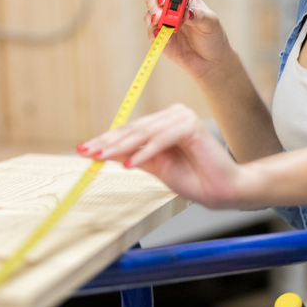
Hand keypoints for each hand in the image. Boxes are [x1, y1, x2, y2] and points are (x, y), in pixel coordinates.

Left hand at [75, 104, 259, 209]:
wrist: (222, 191)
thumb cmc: (193, 178)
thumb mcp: (154, 167)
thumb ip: (132, 156)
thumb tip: (102, 152)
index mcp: (164, 122)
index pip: (130, 130)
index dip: (106, 140)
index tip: (84, 150)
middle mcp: (173, 115)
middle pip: (134, 129)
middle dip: (107, 143)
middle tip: (87, 152)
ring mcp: (183, 118)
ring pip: (144, 133)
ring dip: (121, 148)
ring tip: (102, 158)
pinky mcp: (191, 126)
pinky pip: (162, 140)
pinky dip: (145, 152)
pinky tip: (130, 164)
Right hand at [145, 0, 231, 78]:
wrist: (210, 61)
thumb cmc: (213, 38)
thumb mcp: (211, 24)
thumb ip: (199, 16)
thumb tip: (186, 12)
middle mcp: (172, 7)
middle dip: (155, 4)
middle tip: (161, 16)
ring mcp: (165, 21)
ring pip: (150, 12)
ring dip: (153, 18)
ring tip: (163, 26)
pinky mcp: (159, 35)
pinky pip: (150, 30)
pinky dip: (153, 32)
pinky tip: (164, 38)